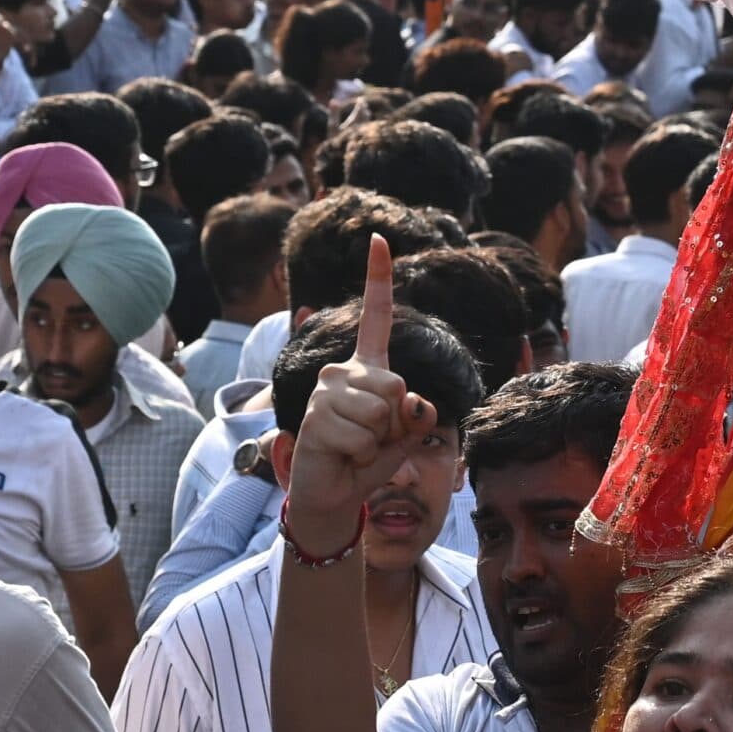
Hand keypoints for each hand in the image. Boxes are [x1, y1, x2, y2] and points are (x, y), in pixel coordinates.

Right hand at [289, 238, 436, 541]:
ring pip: (381, 410)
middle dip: (396, 421)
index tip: (379, 237)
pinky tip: (343, 456)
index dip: (377, 277)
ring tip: (356, 448)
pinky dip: (362, 454)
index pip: (375, 317)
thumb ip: (417, 415)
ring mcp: (325, 393)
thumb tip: (416, 402)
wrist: (334, 493)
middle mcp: (341, 373)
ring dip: (378, 440)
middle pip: (396, 384)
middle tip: (372, 439)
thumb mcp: (404, 435)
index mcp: (366, 368)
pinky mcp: (316, 418)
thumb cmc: (369, 459)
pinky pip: (363, 435)